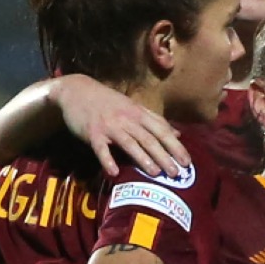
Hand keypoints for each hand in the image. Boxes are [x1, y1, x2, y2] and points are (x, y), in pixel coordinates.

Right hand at [54, 75, 189, 177]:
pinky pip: (101, 148)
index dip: (175, 146)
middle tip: (176, 173)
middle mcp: (127, 119)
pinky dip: (107, 160)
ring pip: (129, 143)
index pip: (161, 130)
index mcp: (138, 113)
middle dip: (164, 156)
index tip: (187, 162)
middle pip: (149, 139)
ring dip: (143, 158)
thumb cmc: (107, 101)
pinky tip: (114, 172)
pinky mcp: (93, 133)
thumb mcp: (133, 107)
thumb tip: (177, 133)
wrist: (77, 90)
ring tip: (155, 173)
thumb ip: (154, 120)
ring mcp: (109, 126)